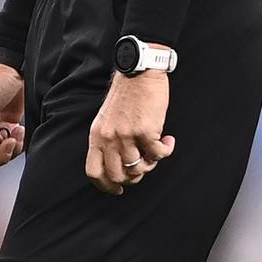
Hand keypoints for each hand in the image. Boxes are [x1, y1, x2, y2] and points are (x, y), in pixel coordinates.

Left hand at [86, 70, 174, 194]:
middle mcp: (108, 138)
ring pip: (139, 168)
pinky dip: (166, 151)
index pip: (94, 171)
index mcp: (96, 135)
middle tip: (145, 166)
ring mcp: (126, 135)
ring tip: (156, 149)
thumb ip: (108, 140)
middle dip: (133, 178)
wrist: (138, 71)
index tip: (118, 189)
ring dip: (151, 163)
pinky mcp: (145, 130)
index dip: (106, 186)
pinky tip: (168, 140)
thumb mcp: (106, 119)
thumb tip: (120, 166)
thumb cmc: (126, 95)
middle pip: (117, 176)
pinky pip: (158, 155)